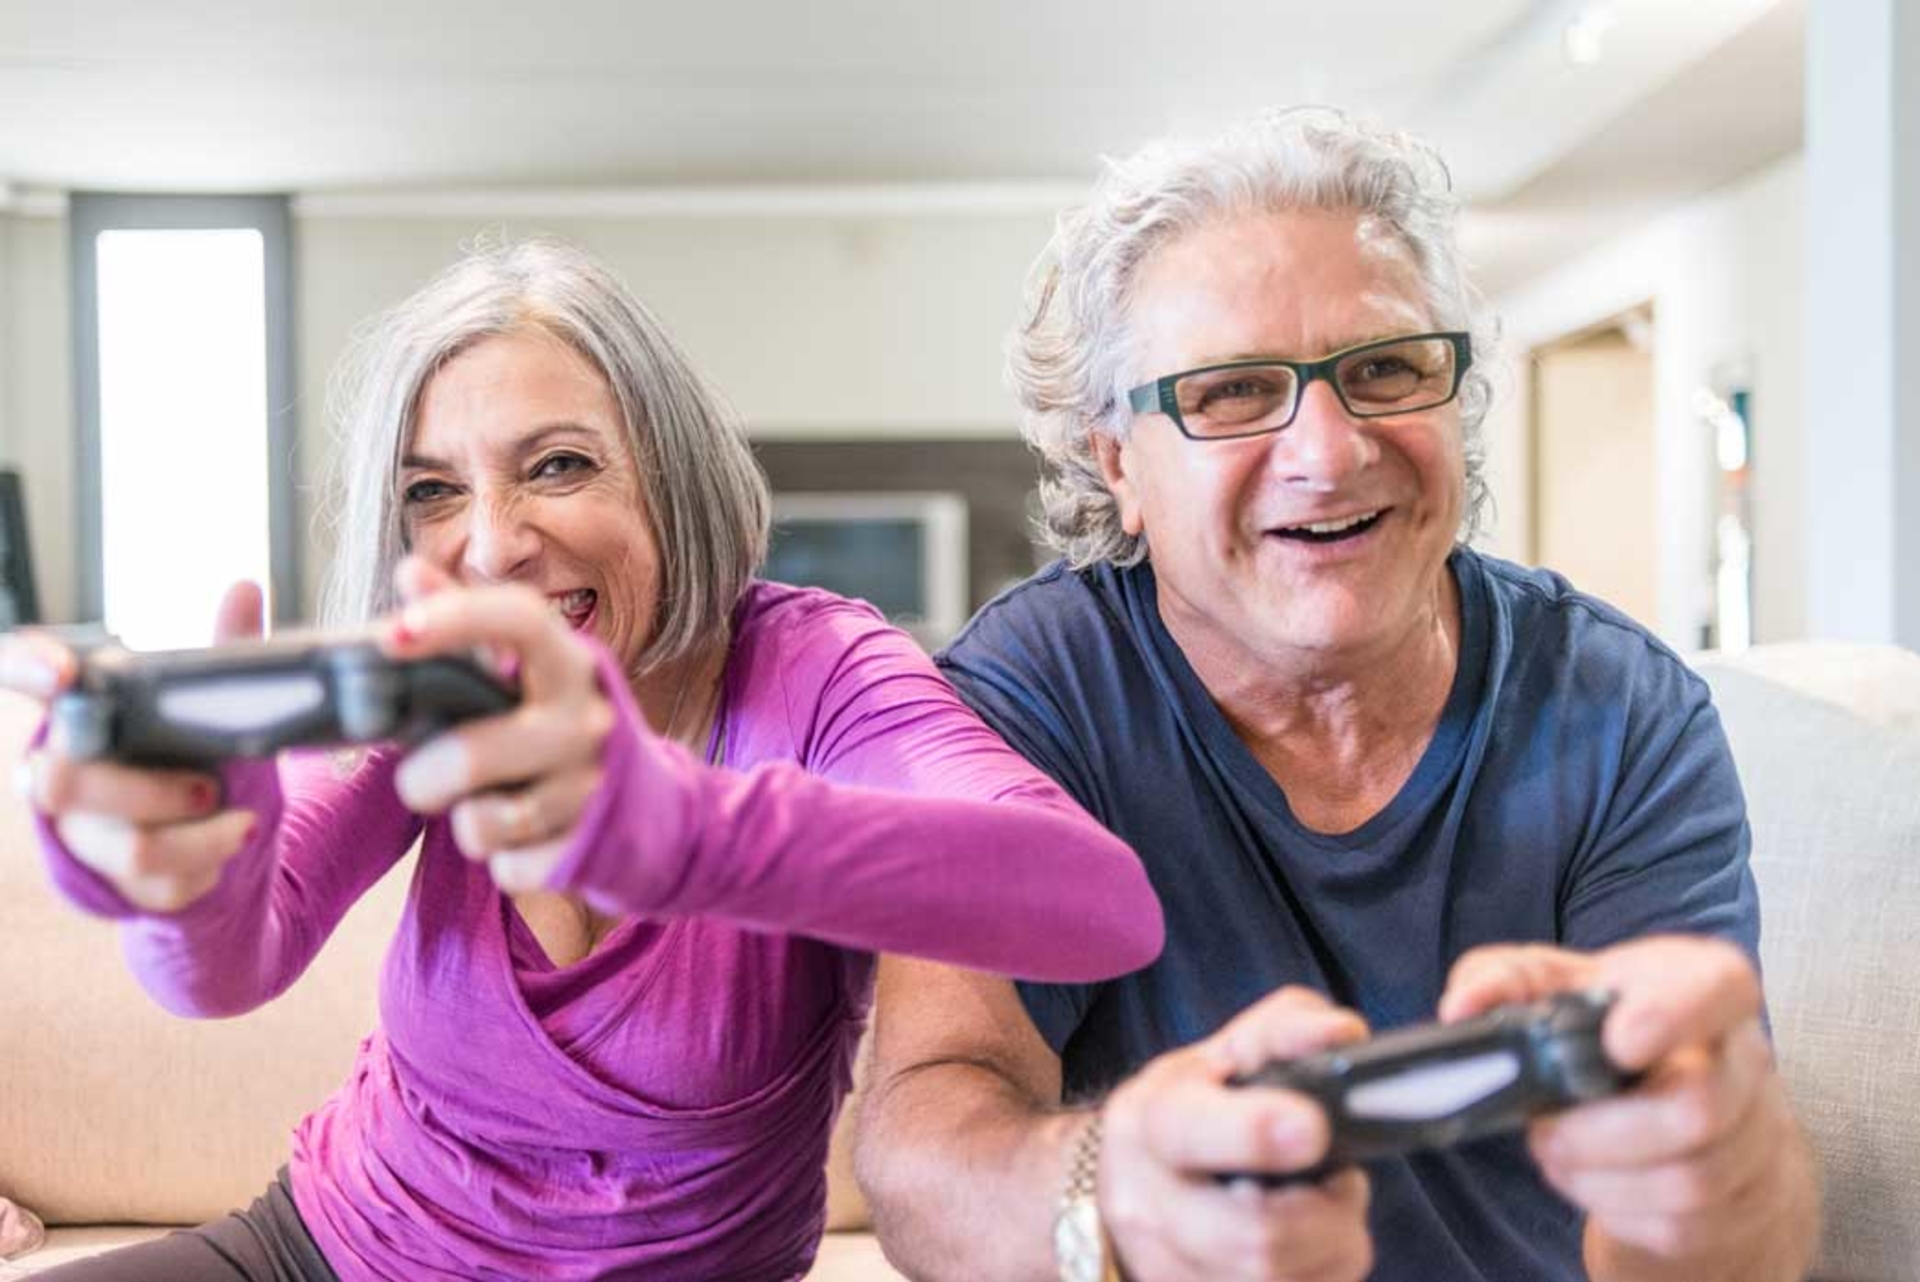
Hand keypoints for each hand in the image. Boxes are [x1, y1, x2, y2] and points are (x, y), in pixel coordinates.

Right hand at [4, 582, 262, 911]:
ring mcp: (80, 833)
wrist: (215, 831)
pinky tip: (223, 849)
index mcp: (78, 712)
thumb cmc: (198, 751)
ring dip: (202, 839)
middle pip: (64, 785)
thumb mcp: (214, 705)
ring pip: (131, 849)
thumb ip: (222, 652)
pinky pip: (158, 886)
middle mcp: (60, 772)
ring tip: (243, 821)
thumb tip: (243, 588)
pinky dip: (208, 869)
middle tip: (211, 785)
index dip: (26, 668)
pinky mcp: (110, 882)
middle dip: (150, 791)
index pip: (18, 672)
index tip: (62, 671)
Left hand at [386, 557, 613, 892]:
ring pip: (484, 823)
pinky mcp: (588, 850)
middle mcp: (586, 721)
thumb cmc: (558, 728)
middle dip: (426, 778)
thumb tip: (411, 570)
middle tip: (423, 779)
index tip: (391, 634)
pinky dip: (503, 862)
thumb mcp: (527, 673)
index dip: (454, 620)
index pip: (520, 620)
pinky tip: (525, 841)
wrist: (650, 809)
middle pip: (475, 753)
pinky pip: (510, 870)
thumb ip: (465, 622)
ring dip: (467, 824)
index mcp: (568, 664)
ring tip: (486, 808)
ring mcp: (592, 788)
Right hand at [1098, 986, 1374, 1281]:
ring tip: (1327, 1205)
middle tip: (1342, 1177)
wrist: (1129, 1188)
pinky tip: (1314, 1243)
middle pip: (1255, 1236)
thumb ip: (1286, 1031)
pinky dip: (1325, 1272)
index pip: (1192, 1132)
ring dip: (1334, 1244)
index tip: (1311, 1128)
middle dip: (1326, 1211)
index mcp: (1150, 1123)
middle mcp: (1147, 1205)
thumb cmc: (1193, 1110)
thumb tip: (1343, 1035)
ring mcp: (1169, 1271)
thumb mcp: (1224, 1054)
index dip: (1254, 1134)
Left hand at [1440, 937, 1813, 1272]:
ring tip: (1557, 1154)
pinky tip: (1590, 1182)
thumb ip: (1502, 981)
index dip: (1673, 1016)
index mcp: (1702, 985)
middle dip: (1600, 1132)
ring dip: (1600, 1177)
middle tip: (1545, 1129)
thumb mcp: (1552, 984)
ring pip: (1690, 1179)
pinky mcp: (1743, 1199)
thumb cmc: (1605, 1026)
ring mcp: (1756, 1134)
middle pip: (1700, 1107)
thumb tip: (1461, 1007)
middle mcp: (1744, 1058)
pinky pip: (1681, 1224)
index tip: (1617, 1041)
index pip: (1719, 988)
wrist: (1668, 1094)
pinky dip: (1617, 1210)